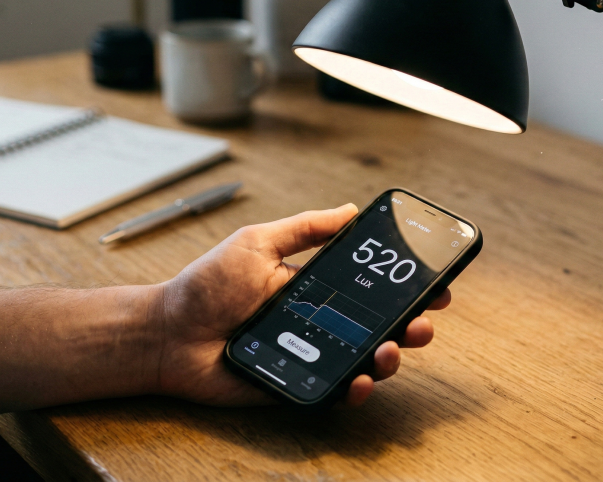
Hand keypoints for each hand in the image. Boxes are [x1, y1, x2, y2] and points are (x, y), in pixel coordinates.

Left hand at [155, 204, 452, 406]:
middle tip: (422, 322)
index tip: (435, 284)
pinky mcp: (298, 386)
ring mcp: (312, 356)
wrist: (168, 334)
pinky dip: (358, 390)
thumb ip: (304, 229)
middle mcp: (321, 323)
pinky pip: (338, 393)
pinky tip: (362, 380)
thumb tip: (351, 209)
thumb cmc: (206, 287)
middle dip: (411, 325)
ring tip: (389, 349)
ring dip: (390, 357)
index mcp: (316, 288)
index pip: (372, 288)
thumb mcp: (257, 243)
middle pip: (380, 327)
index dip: (406, 288)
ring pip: (367, 361)